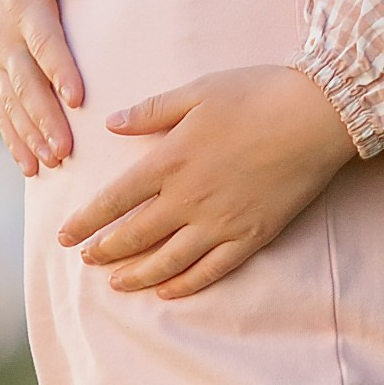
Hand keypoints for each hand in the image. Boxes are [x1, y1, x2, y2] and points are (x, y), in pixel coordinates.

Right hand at [0, 0, 92, 172]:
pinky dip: (14, 139)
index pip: (43, 42)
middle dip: (45, 117)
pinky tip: (29, 167)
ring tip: (52, 163)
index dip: (59, 70)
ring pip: (13, 103)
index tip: (77, 97)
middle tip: (65, 149)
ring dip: (31, 134)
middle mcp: (5, 39)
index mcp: (21, 6)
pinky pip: (3, 110)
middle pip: (26, 83)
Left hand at [62, 64, 358, 297]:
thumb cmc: (257, 94)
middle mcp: (188, 198)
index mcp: (170, 160)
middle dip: (104, 251)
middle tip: (86, 260)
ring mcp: (220, 222)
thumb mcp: (196, 92)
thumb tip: (111, 123)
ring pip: (168, 261)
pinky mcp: (251, 236)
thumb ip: (151, 111)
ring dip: (137, 275)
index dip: (86, 221)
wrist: (318, 114)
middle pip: (134, 235)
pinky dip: (186, 284)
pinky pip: (211, 270)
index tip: (65, 236)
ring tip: (116, 284)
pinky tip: (168, 292)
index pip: (113, 200)